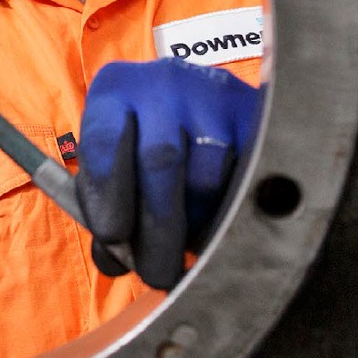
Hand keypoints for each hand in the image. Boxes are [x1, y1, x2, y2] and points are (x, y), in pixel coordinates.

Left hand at [76, 58, 262, 289]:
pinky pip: (245, 177)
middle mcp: (162, 83)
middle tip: (158, 273)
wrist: (199, 100)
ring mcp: (212, 94)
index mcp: (114, 91)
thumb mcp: (116, 163)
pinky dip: (229, 213)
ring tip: (188, 242)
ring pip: (207, 176)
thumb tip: (116, 262)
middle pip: (160, 161)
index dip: (106, 197)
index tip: (112, 238)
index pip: (104, 144)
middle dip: (158, 228)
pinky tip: (217, 223)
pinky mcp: (252, 114)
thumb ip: (108, 210)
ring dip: (196, 223)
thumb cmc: (143, 143)